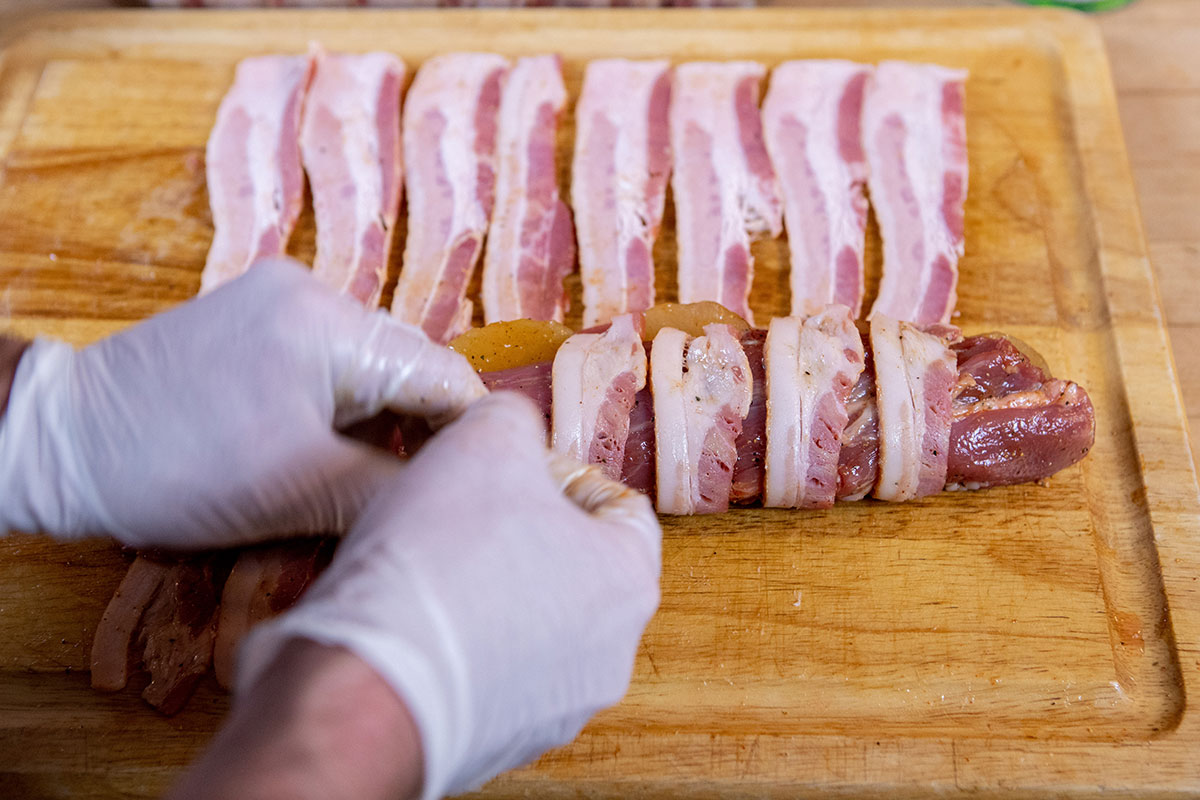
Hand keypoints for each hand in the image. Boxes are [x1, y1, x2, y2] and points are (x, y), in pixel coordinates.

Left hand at [0, 257, 484, 547]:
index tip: (474, 487)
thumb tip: (461, 489)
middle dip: (420, 428)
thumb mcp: (303, 494)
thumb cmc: (176, 470)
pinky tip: (323, 445)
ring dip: (379, 418)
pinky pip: (329, 357)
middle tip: (414, 491)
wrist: (61, 443)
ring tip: (362, 474)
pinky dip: (340, 403)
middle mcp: (312, 289)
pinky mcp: (254, 312)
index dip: (467, 435)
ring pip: (370, 364)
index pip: (443, 376)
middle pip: (408, 365)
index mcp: (330, 324)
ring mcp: (280, 294)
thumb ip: (398, 486)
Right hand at [235, 392, 661, 799]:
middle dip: (521, 529)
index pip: (622, 508)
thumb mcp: (483, 440)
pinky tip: (412, 614)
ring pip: (529, 621)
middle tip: (466, 504)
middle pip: (575, 566)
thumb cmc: (439, 563)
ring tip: (429, 559)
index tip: (517, 465)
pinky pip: (486, 669)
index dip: (563, 472)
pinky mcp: (496, 739)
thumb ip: (513, 418)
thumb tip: (509, 426)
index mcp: (626, 582)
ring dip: (487, 586)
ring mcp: (553, 706)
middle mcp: (606, 655)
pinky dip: (457, 639)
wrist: (366, 687)